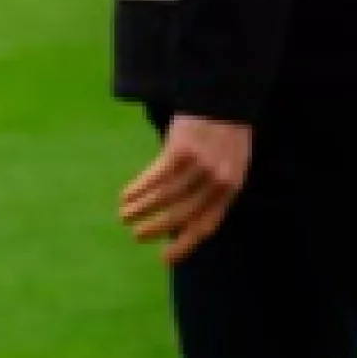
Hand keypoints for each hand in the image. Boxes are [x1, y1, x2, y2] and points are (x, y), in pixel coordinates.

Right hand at [118, 116, 252, 264]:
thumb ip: (212, 192)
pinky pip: (153, 178)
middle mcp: (218, 180)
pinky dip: (137, 190)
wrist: (225, 97)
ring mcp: (200, 165)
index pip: (206, 225)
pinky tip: (125, 195)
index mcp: (232, 188)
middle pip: (180, 215)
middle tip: (137, 235)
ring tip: (125, 215)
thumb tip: (182, 225)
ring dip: (140, 209)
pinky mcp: (181, 150)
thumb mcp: (229, 165)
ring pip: (163, 198)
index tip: (164, 260)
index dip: (185, 246)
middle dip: (155, 229)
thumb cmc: (224, 136)